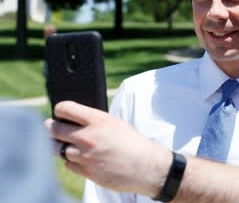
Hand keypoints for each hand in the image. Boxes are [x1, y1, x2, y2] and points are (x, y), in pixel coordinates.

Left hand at [44, 101, 171, 197]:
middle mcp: (88, 137)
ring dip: (59, 145)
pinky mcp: (86, 172)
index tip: (59, 112)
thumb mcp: (115, 124)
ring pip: (56, 149)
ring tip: (63, 143)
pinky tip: (79, 158)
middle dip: (50, 126)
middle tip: (51, 126)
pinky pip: (67, 164)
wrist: (146, 167)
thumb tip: (75, 120)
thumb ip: (94, 121)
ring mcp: (85, 156)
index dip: (59, 109)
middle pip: (54, 129)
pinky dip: (71, 161)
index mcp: (98, 120)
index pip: (65, 108)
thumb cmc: (134, 143)